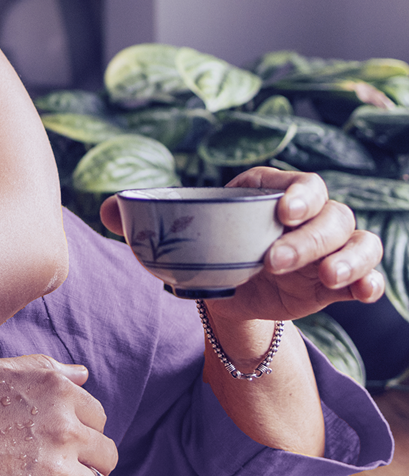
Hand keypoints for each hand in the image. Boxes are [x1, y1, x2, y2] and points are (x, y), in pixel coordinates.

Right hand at [0, 356, 118, 475]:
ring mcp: (53, 471)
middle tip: (64, 474)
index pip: (98, 417)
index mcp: (59, 392)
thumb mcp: (2, 370)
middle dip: (90, 465)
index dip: (82, 432)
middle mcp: (65, 429)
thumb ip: (47, 369)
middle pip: (106, 456)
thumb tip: (83, 374)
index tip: (64, 443)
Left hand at [100, 167, 383, 325]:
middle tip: (277, 261)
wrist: (224, 293)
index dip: (299, 192)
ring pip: (358, 239)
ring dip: (350, 257)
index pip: (300, 182)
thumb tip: (105, 209)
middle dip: (311, 237)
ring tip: (330, 279)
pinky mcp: (339, 280)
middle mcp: (308, 215)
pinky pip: (369, 274)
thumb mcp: (177, 235)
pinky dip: (370, 280)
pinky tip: (361, 292)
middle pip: (332, 213)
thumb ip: (143, 220)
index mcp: (271, 192)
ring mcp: (328, 247)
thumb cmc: (204, 250)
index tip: (284, 211)